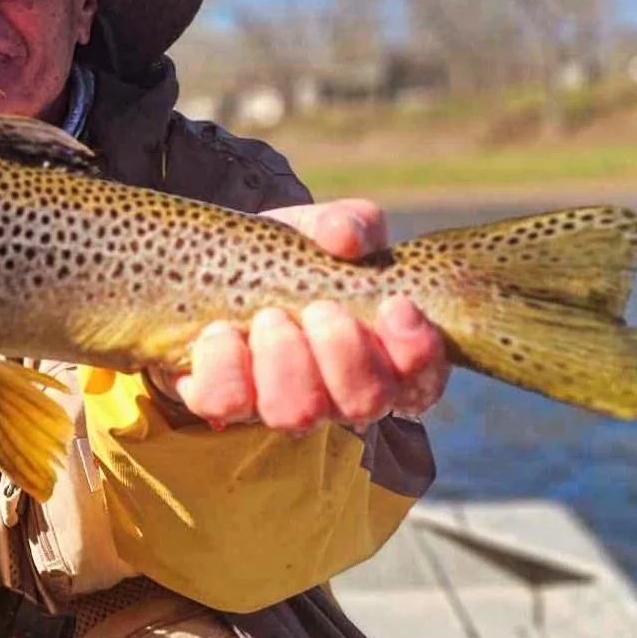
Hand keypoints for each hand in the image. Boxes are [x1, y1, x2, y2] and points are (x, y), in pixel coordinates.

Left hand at [150, 199, 447, 432]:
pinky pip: (226, 405)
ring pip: (297, 413)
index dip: (415, 351)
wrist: (215, 262)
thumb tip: (347, 238)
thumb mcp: (324, 228)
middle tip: (321, 310)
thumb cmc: (291, 252)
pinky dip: (224, 367)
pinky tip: (220, 332)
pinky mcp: (225, 402)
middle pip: (365, 403)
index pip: (422, 378)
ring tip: (270, 318)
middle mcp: (340, 392)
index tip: (396, 305)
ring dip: (286, 364)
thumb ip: (348, 224)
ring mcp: (283, 403)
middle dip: (345, 355)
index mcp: (384, 352)